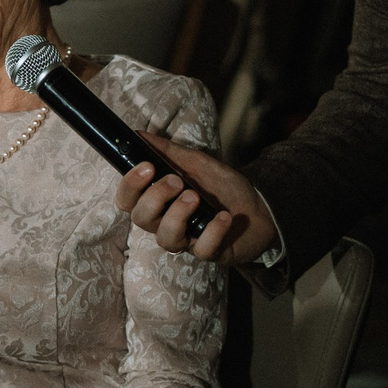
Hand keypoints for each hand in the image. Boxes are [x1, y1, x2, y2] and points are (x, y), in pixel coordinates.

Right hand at [114, 134, 277, 265]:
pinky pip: (202, 249)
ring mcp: (187, 240)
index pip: (127, 199)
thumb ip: (169, 152)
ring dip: (177, 215)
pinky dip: (213, 231)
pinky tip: (224, 216)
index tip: (146, 167)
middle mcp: (166, 222)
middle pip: (141, 218)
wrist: (260, 206)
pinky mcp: (209, 252)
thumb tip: (140, 135)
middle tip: (176, 181)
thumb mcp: (197, 163)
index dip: (130, 185)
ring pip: (165, 238)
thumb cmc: (223, 187)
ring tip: (195, 197)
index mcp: (158, 201)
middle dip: (154, 197)